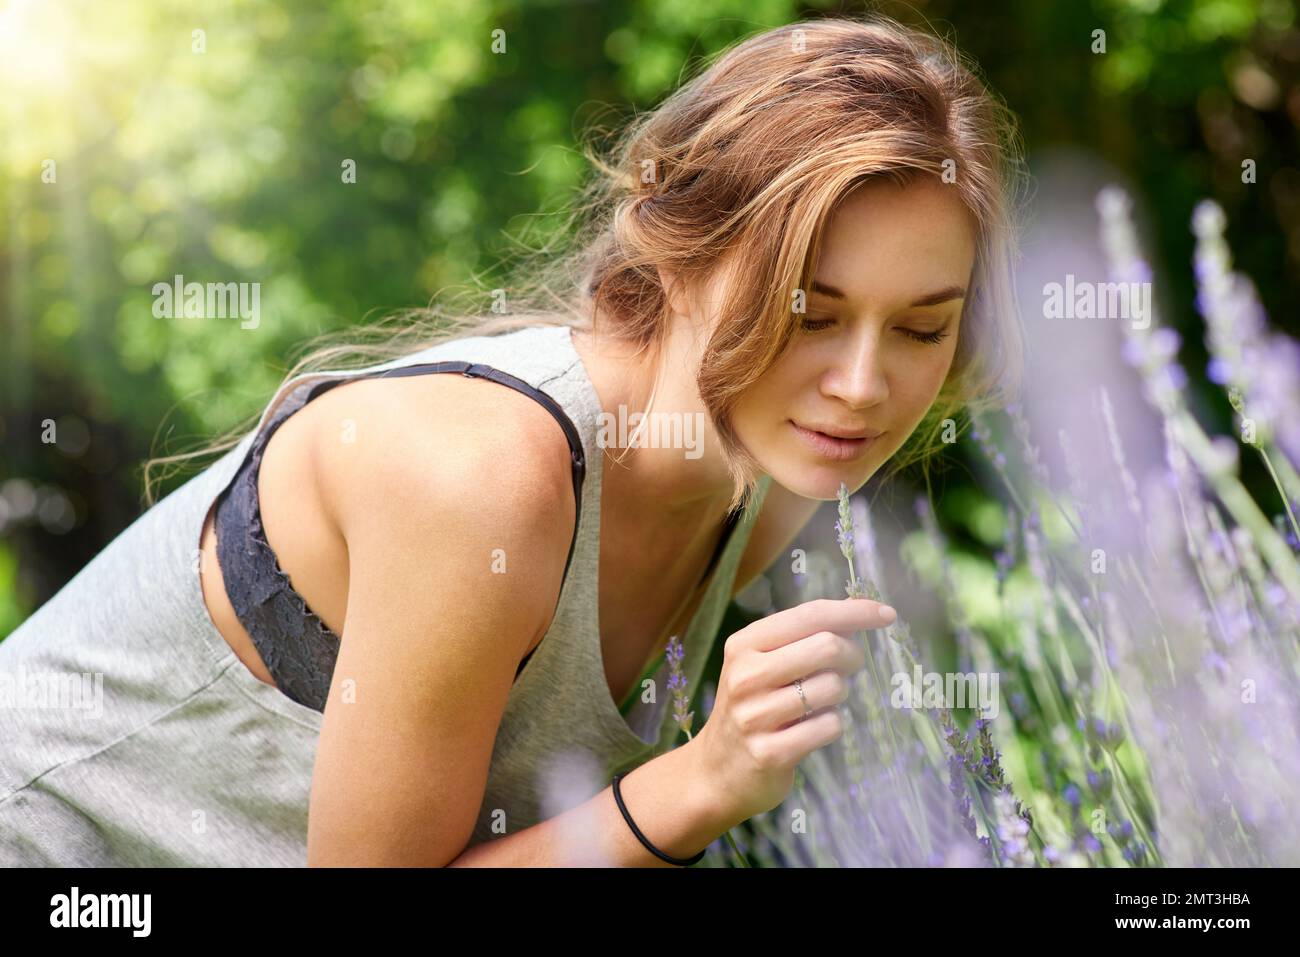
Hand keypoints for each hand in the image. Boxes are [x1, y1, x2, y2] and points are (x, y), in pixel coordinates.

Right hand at [686, 597, 895, 826]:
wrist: (716, 771)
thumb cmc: (752, 707)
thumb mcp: (762, 664)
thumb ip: (802, 639)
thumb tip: (858, 616)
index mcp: (744, 644)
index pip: (809, 615)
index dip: (854, 612)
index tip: (887, 614)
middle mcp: (746, 675)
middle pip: (827, 646)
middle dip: (851, 656)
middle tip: (849, 667)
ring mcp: (755, 716)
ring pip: (832, 687)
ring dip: (839, 695)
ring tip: (820, 703)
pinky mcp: (770, 752)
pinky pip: (829, 726)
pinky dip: (832, 725)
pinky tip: (812, 730)